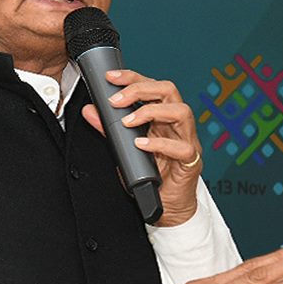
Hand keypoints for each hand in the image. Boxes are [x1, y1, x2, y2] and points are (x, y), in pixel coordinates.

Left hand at [81, 69, 201, 225]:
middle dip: (141, 89)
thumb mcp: (125, 149)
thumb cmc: (151, 175)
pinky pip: (182, 148)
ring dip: (151, 112)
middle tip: (117, 100)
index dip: (133, 77)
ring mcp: (187, 141)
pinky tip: (141, 144)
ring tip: (128, 121)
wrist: (168, 206)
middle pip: (169, 91)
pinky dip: (160, 144)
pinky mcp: (191, 161)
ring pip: (182, 112)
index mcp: (163, 116)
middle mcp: (177, 124)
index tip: (111, 77)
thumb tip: (91, 111)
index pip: (152, 86)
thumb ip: (109, 130)